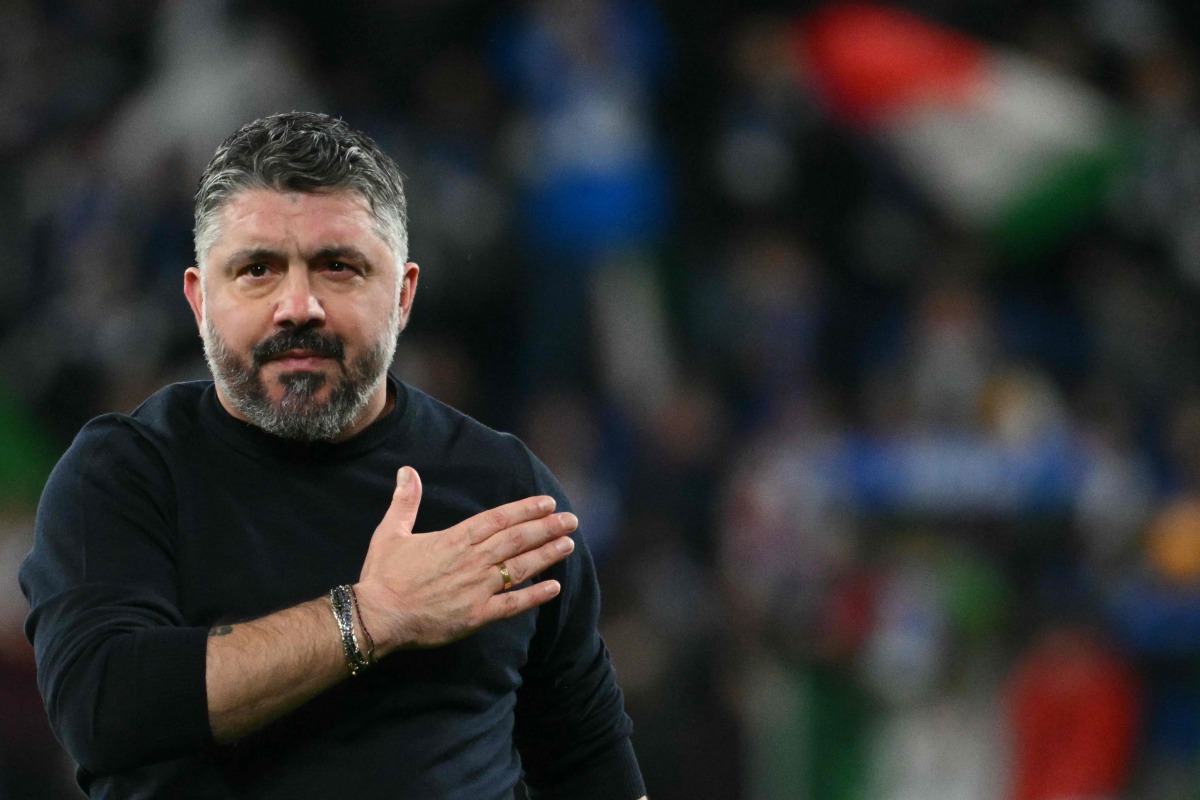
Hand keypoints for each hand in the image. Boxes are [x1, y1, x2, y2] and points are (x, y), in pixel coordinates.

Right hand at [355, 466, 576, 654]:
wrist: (378, 617)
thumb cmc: (383, 576)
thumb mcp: (391, 532)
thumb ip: (405, 502)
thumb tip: (407, 471)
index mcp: (455, 539)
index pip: (499, 519)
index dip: (526, 509)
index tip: (547, 503)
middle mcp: (472, 561)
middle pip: (516, 539)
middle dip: (546, 528)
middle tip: (571, 520)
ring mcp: (477, 588)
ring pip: (520, 567)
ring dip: (546, 555)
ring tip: (569, 544)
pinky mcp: (476, 616)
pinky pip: (512, 605)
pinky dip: (534, 596)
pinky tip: (554, 587)